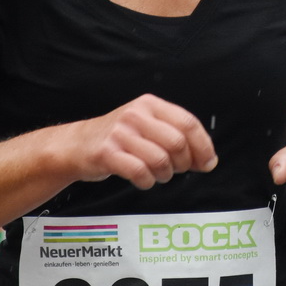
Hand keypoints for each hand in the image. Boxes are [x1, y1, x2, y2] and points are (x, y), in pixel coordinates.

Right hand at [65, 94, 216, 189]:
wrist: (76, 145)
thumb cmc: (119, 138)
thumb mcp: (148, 126)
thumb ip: (177, 138)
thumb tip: (208, 161)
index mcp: (150, 104)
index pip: (188, 123)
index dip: (203, 146)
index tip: (208, 163)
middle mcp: (136, 115)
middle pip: (177, 143)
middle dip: (184, 163)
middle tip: (177, 170)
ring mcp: (120, 133)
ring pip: (160, 160)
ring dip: (165, 175)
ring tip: (158, 175)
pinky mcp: (107, 153)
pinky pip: (140, 172)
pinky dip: (147, 182)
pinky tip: (144, 179)